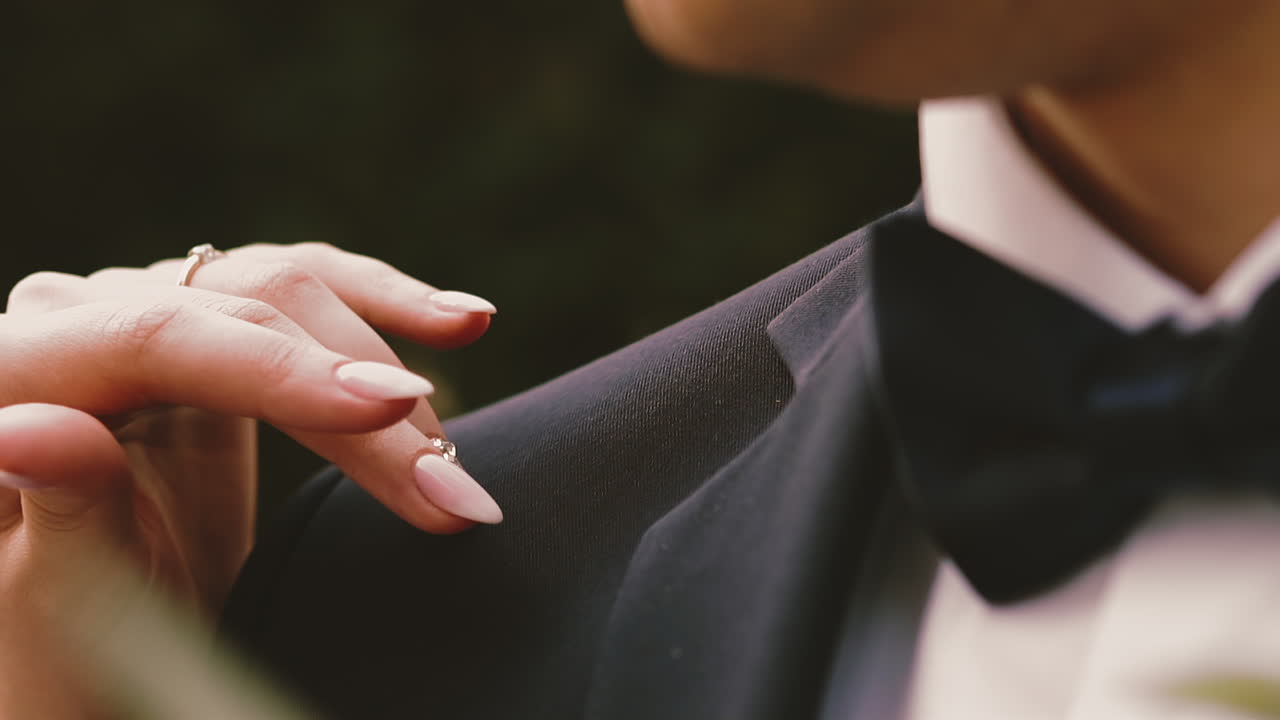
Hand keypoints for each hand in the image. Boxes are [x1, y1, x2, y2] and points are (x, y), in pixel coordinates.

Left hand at [0, 242, 500, 714]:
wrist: (86, 653)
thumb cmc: (55, 650)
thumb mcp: (54, 603)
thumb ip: (58, 512)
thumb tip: (35, 428)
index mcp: (8, 375)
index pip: (158, 338)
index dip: (283, 370)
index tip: (392, 412)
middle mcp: (72, 320)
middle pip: (248, 317)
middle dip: (367, 410)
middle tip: (454, 498)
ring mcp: (141, 311)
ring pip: (290, 288)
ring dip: (391, 361)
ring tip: (458, 439)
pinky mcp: (206, 325)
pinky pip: (304, 289)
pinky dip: (382, 307)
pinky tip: (459, 319)